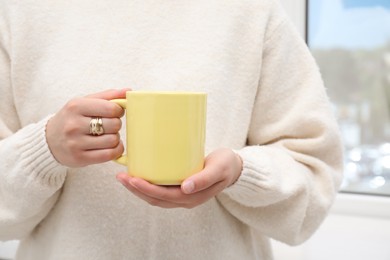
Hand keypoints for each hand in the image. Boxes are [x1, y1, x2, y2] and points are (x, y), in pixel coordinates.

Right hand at [46, 89, 128, 166]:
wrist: (49, 141)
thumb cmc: (73, 118)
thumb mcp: (85, 102)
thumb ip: (108, 96)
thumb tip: (128, 91)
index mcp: (76, 106)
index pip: (111, 108)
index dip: (118, 111)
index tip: (115, 112)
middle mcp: (74, 125)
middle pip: (114, 125)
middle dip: (116, 124)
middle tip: (109, 125)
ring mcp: (76, 143)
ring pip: (112, 140)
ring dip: (115, 138)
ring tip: (107, 136)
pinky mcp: (80, 158)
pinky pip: (109, 155)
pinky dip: (116, 150)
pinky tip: (112, 146)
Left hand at [116, 148, 242, 208]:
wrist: (233, 167)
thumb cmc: (225, 165)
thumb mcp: (218, 169)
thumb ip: (204, 179)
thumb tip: (186, 188)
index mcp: (193, 197)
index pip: (164, 197)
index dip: (146, 189)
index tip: (132, 179)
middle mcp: (185, 199)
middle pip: (155, 199)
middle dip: (136, 189)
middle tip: (121, 176)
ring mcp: (181, 195)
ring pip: (155, 197)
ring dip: (138, 189)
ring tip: (125, 177)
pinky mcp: (180, 187)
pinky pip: (160, 190)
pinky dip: (147, 185)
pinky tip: (139, 175)